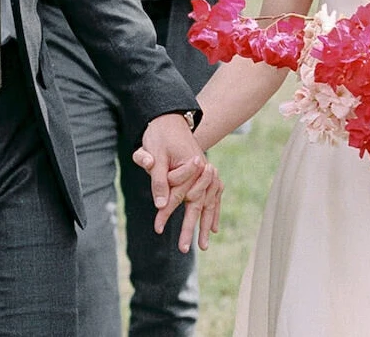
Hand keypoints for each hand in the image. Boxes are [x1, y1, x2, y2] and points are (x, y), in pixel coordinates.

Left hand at [133, 113, 221, 250]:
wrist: (171, 120)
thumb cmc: (159, 136)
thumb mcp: (154, 154)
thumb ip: (157, 178)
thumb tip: (159, 204)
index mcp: (193, 164)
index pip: (178, 194)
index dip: (167, 212)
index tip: (158, 228)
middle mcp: (205, 170)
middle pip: (197, 204)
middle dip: (190, 228)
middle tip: (184, 248)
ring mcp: (209, 173)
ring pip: (209, 204)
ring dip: (205, 226)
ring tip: (202, 246)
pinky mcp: (209, 175)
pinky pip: (215, 198)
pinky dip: (214, 213)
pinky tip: (213, 229)